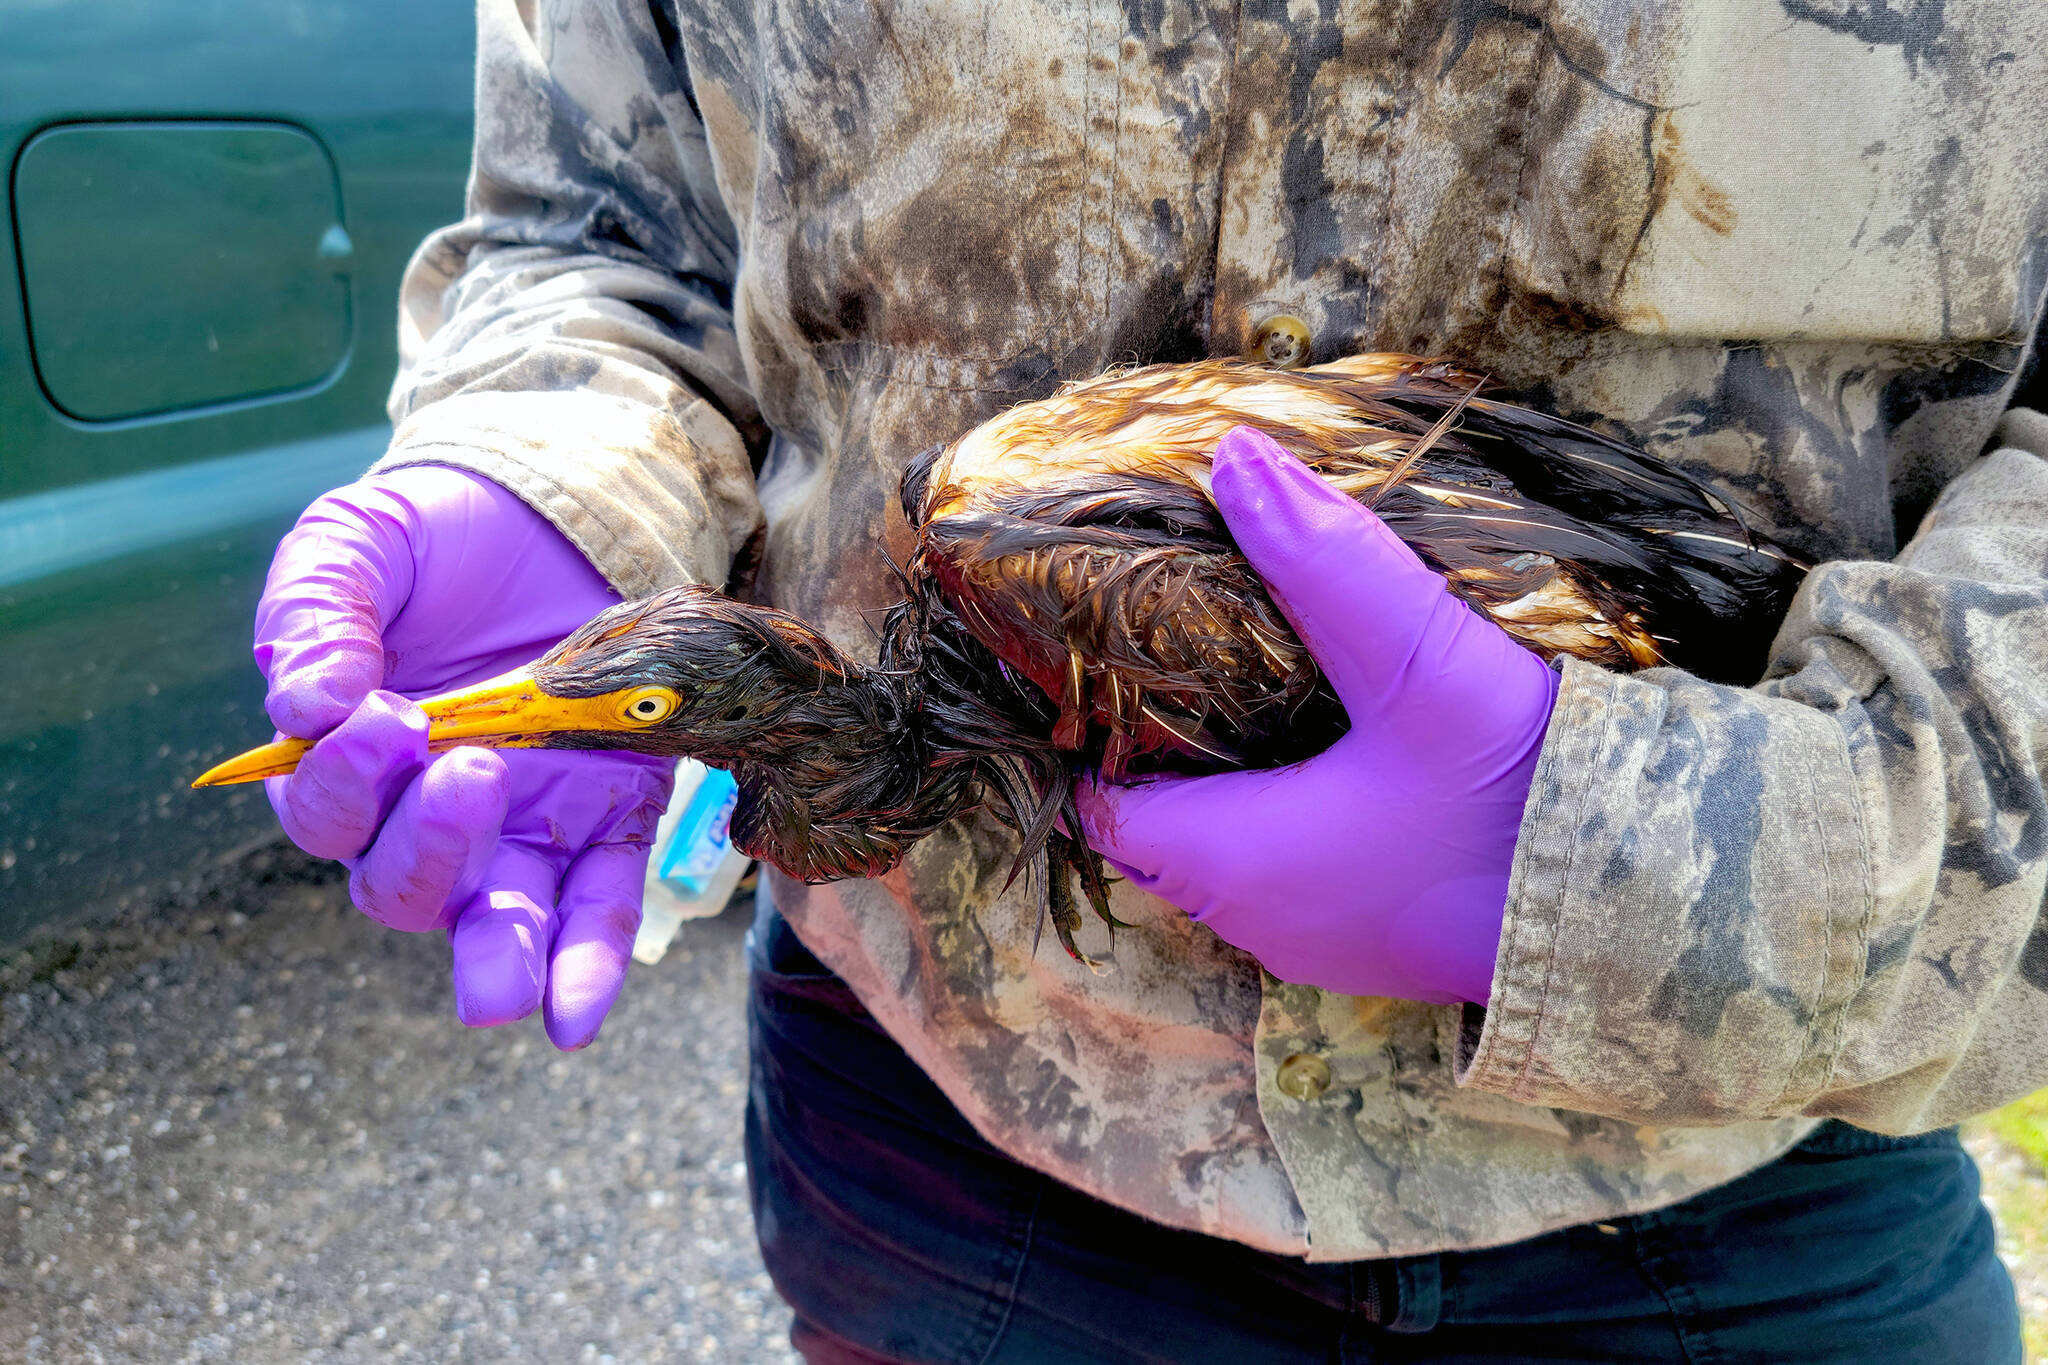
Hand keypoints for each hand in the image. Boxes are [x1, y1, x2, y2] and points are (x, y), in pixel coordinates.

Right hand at [254, 467, 673, 1047]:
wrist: (553, 510)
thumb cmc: (432, 540)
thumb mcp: (356, 545)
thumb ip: (317, 615)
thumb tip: (304, 705)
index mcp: (350, 762)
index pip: (329, 810)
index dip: (347, 779)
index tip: (384, 713)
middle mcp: (426, 813)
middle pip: (400, 883)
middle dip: (426, 849)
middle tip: (469, 771)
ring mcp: (520, 825)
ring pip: (493, 920)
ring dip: (498, 959)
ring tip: (503, 991)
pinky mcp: (606, 818)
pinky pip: (595, 908)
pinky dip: (585, 966)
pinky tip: (574, 1018)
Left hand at [1076, 427, 1558, 1003]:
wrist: (1673, 909)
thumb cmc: (1528, 801)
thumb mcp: (1422, 663)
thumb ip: (1325, 562)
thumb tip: (1233, 461)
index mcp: (1236, 863)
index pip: (1099, 806)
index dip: (1086, 729)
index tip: (1097, 651)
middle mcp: (1261, 921)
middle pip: (1160, 827)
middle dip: (1153, 744)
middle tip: (1167, 642)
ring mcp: (1325, 943)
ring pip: (1229, 853)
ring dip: (1224, 777)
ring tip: (1240, 674)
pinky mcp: (1384, 939)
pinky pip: (1296, 872)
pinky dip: (1286, 810)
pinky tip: (1328, 741)